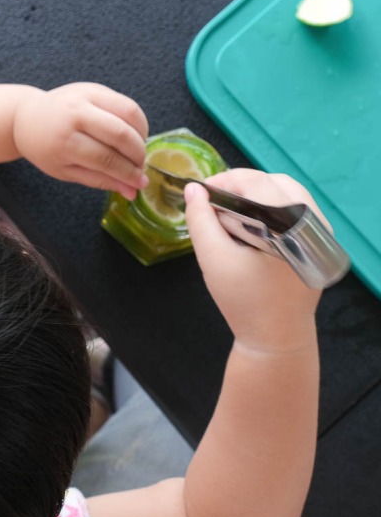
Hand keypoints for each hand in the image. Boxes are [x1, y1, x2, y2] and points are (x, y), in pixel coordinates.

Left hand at [12, 82, 148, 198]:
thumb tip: (132, 192)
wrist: (28, 118)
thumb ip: (100, 181)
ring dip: (141, 136)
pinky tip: (135, 134)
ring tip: (138, 151)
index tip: (140, 183)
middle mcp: (74, 115)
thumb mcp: (66, 171)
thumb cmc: (46, 149)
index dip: (126, 173)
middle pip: (120, 135)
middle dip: (137, 155)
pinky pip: (126, 103)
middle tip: (140, 167)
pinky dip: (137, 120)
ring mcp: (84, 97)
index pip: (105, 159)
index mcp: (63, 141)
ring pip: (128, 114)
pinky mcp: (94, 88)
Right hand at [185, 169, 323, 351]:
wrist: (276, 335)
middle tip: (214, 203)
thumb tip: (194, 189)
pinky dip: (270, 207)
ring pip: (287, 192)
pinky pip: (295, 208)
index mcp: (289, 224)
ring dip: (256, 195)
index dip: (224, 181)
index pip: (256, 183)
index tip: (200, 193)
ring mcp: (322, 230)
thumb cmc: (243, 300)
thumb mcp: (213, 259)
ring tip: (231, 213)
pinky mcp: (319, 239)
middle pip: (275, 182)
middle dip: (241, 186)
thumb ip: (200, 221)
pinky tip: (251, 224)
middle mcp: (314, 221)